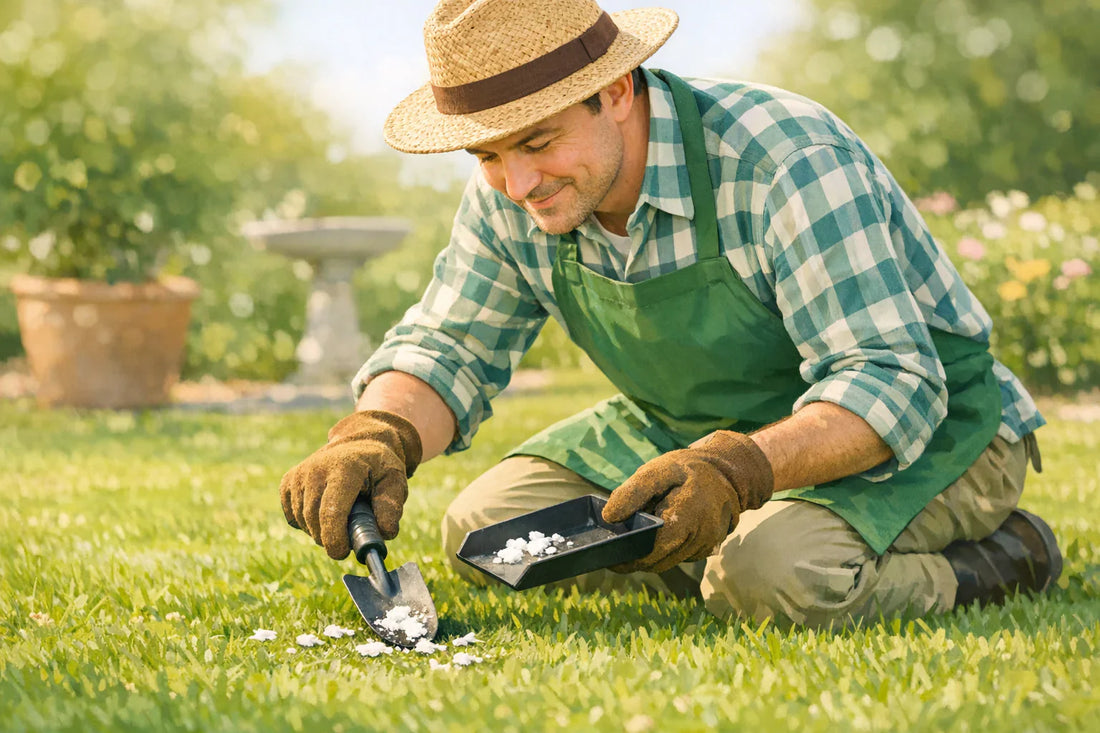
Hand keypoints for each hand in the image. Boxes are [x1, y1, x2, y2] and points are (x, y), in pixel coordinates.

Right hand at [279, 410, 421, 559]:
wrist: (359, 444)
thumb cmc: (379, 468)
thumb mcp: (395, 482)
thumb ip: (392, 507)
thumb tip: (385, 533)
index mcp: (345, 469)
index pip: (331, 511)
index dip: (334, 539)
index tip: (343, 552)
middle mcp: (316, 469)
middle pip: (314, 520)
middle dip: (329, 538)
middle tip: (348, 539)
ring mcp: (299, 474)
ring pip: (302, 520)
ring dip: (319, 531)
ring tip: (340, 520)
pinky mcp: (288, 481)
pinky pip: (293, 517)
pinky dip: (307, 523)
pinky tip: (323, 512)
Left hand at [601, 430, 773, 573]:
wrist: (725, 474)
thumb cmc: (686, 470)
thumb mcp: (658, 470)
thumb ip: (633, 492)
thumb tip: (609, 517)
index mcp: (688, 514)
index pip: (654, 548)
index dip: (629, 556)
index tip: (609, 556)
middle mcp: (701, 536)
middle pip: (659, 561)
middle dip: (635, 560)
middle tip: (613, 553)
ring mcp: (706, 546)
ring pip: (667, 563)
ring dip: (648, 557)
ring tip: (630, 543)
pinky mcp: (707, 549)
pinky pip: (678, 557)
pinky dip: (663, 552)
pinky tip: (654, 538)